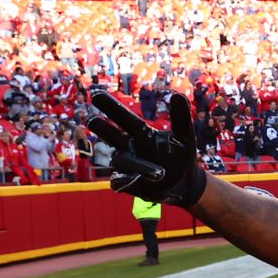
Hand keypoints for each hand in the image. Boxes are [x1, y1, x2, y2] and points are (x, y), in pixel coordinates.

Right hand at [87, 92, 206, 206]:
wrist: (185, 183)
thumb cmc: (181, 155)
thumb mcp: (185, 136)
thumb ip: (181, 118)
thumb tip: (179, 95)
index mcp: (140, 132)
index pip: (123, 117)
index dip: (110, 107)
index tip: (96, 94)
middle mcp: (128, 146)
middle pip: (110, 135)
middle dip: (101, 127)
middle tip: (91, 119)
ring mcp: (126, 165)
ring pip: (121, 160)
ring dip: (139, 165)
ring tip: (161, 173)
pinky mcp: (127, 183)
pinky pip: (119, 181)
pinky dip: (124, 180)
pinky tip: (133, 180)